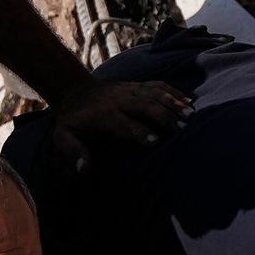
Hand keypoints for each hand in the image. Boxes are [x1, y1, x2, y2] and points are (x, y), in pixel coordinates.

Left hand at [50, 76, 189, 153]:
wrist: (74, 90)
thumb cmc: (72, 121)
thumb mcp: (63, 137)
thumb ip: (73, 151)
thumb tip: (84, 169)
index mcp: (102, 114)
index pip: (123, 123)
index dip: (139, 131)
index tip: (155, 141)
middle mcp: (118, 99)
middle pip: (144, 105)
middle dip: (164, 116)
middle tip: (182, 129)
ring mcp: (129, 90)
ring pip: (154, 94)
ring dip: (174, 103)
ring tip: (191, 115)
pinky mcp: (136, 85)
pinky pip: (158, 85)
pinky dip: (174, 92)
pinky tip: (189, 101)